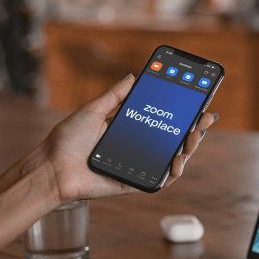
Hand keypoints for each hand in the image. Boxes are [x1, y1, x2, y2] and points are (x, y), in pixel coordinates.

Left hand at [41, 75, 216, 203]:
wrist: (53, 167)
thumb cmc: (67, 139)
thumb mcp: (93, 110)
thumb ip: (114, 95)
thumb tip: (133, 76)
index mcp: (129, 130)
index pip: (162, 120)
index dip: (182, 113)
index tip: (197, 102)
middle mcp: (137, 148)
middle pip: (173, 140)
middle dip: (194, 129)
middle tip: (205, 118)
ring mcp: (138, 165)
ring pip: (172, 159)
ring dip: (189, 149)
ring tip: (194, 137)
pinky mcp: (135, 182)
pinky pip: (160, 180)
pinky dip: (173, 172)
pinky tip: (178, 160)